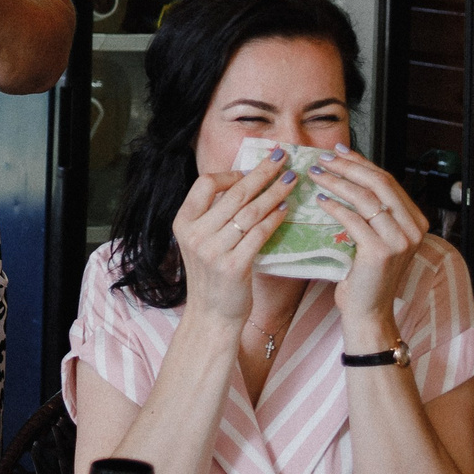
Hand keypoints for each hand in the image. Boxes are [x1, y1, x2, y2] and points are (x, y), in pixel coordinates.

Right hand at [174, 154, 300, 327]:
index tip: (251, 169)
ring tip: (291, 180)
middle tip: (282, 158)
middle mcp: (195, 234)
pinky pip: (259, 234)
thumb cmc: (211, 275)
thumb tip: (244, 182)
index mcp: (183, 222)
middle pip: (234, 194)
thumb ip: (213, 215)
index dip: (231, 174)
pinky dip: (274, 218)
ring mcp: (213, 250)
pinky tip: (286, 208)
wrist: (211, 315)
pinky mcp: (233, 266)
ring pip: (249, 212)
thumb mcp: (200, 241)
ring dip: (274, 192)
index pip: (205, 184)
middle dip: (262, 173)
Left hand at [314, 145, 429, 336]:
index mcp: (415, 221)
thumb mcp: (375, 236)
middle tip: (323, 158)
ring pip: (366, 198)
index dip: (362, 162)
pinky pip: (354, 220)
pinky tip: (320, 200)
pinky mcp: (382, 252)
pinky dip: (334, 206)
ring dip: (337, 181)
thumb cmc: (366, 274)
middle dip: (348, 166)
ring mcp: (400, 241)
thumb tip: (348, 171)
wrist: (368, 311)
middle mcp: (414, 229)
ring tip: (316, 174)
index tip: (338, 150)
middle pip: (380, 183)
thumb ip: (372, 210)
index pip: (388, 181)